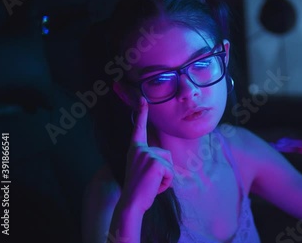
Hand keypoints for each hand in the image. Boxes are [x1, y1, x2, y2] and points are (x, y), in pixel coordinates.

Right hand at [120, 97, 173, 212]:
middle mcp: (140, 149)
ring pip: (169, 164)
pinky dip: (166, 183)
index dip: (142, 113)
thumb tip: (163, 161)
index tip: (142, 99)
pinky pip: (171, 172)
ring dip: (166, 178)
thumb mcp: (142, 170)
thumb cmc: (138, 190)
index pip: (139, 129)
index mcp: (135, 149)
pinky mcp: (156, 163)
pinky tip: (155, 187)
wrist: (131, 203)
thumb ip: (150, 160)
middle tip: (148, 182)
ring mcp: (147, 155)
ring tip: (152, 184)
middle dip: (164, 171)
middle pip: (166, 155)